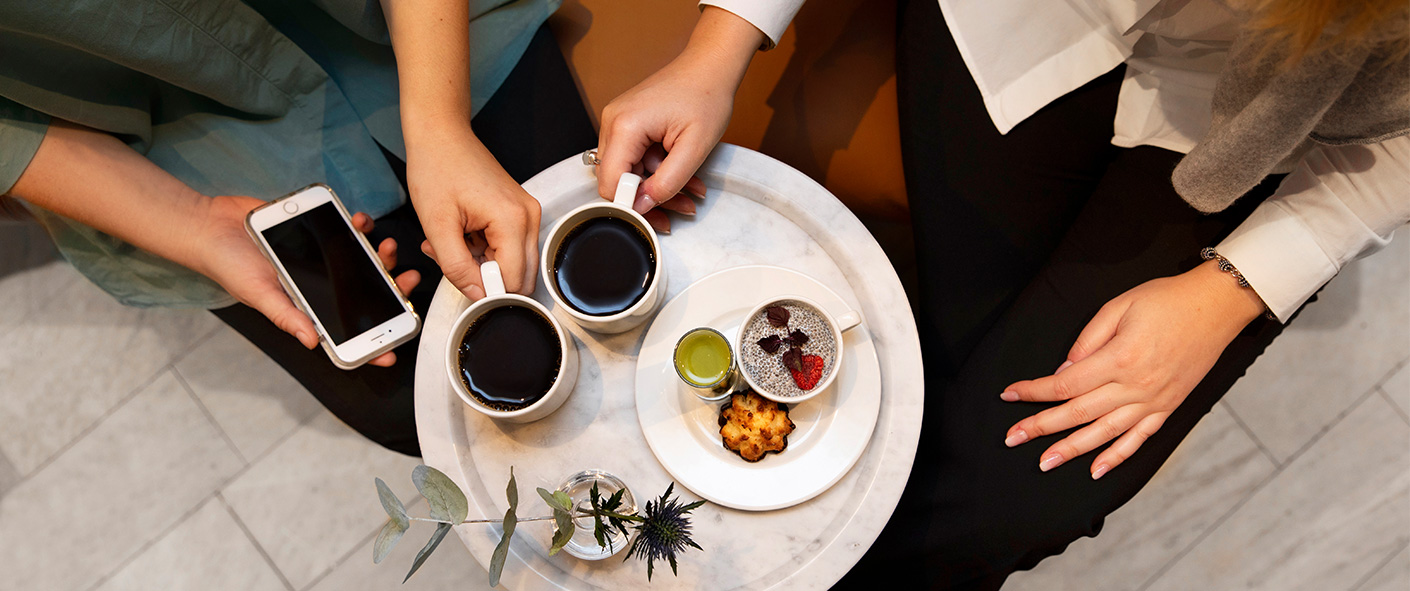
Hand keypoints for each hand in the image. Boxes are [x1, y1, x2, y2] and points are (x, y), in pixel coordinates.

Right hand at [194, 195, 420, 366]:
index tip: (392, 350)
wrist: (212, 224)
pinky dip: (360, 226)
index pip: (345, 328)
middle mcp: (321, 283)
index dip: (369, 341)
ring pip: (364, 260)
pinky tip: (362, 222)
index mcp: (308, 305)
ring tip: (388, 246)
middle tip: (408, 280)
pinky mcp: (319, 231)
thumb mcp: (259, 294)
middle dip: (392, 288)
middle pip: (366, 291)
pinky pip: (348, 231)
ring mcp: (323, 258)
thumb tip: (311, 341)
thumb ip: (287, 316)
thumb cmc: (230, 265)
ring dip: (381, 254)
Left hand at [405, 124, 540, 299]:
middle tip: (454, 259)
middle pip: (520, 276)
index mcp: (513, 219)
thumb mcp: (437, 225)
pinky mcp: (519, 213)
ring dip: (482, 263)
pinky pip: (509, 248)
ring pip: (513, 264)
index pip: (513, 280)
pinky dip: (484, 250)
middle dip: (485, 277)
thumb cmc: (438, 168)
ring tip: (454, 241)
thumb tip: (476, 294)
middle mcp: (529, 217)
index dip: (486, 290)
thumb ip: (456, 266)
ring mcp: (527, 214)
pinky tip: (462, 234)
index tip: (461, 279)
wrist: (441, 136)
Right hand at [595, 6, 762, 232]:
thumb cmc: (706, 95)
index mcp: (624, 126)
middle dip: (650, 200)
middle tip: (680, 212)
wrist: (710, 65)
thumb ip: (667, 182)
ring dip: (659, 187)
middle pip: (617, 180)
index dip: (631, 206)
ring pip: (629, 172)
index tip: (655, 220)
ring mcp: (619, 122)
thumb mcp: (694, 148)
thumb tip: (644, 206)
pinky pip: (636, 159)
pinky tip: (684, 177)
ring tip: (691, 194)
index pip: (609, 183)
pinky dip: (658, 172)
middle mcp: (613, 122)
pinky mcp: (628, 124)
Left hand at [999, 261, 1266, 478]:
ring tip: (1045, 462)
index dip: (1034, 391)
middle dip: (1041, 426)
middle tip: (1012, 439)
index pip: (1066, 383)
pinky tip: (1096, 470)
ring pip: (1105, 433)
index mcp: (1119, 358)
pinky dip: (1117, 456)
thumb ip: (1088, 340)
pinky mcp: (1168, 407)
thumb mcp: (1119, 306)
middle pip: (1079, 412)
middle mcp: (1136, 386)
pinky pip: (1139, 439)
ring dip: (1072, 449)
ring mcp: (1154, 401)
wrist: (1217, 306)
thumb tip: (1063, 368)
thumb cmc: (1166, 300)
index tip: (1009, 394)